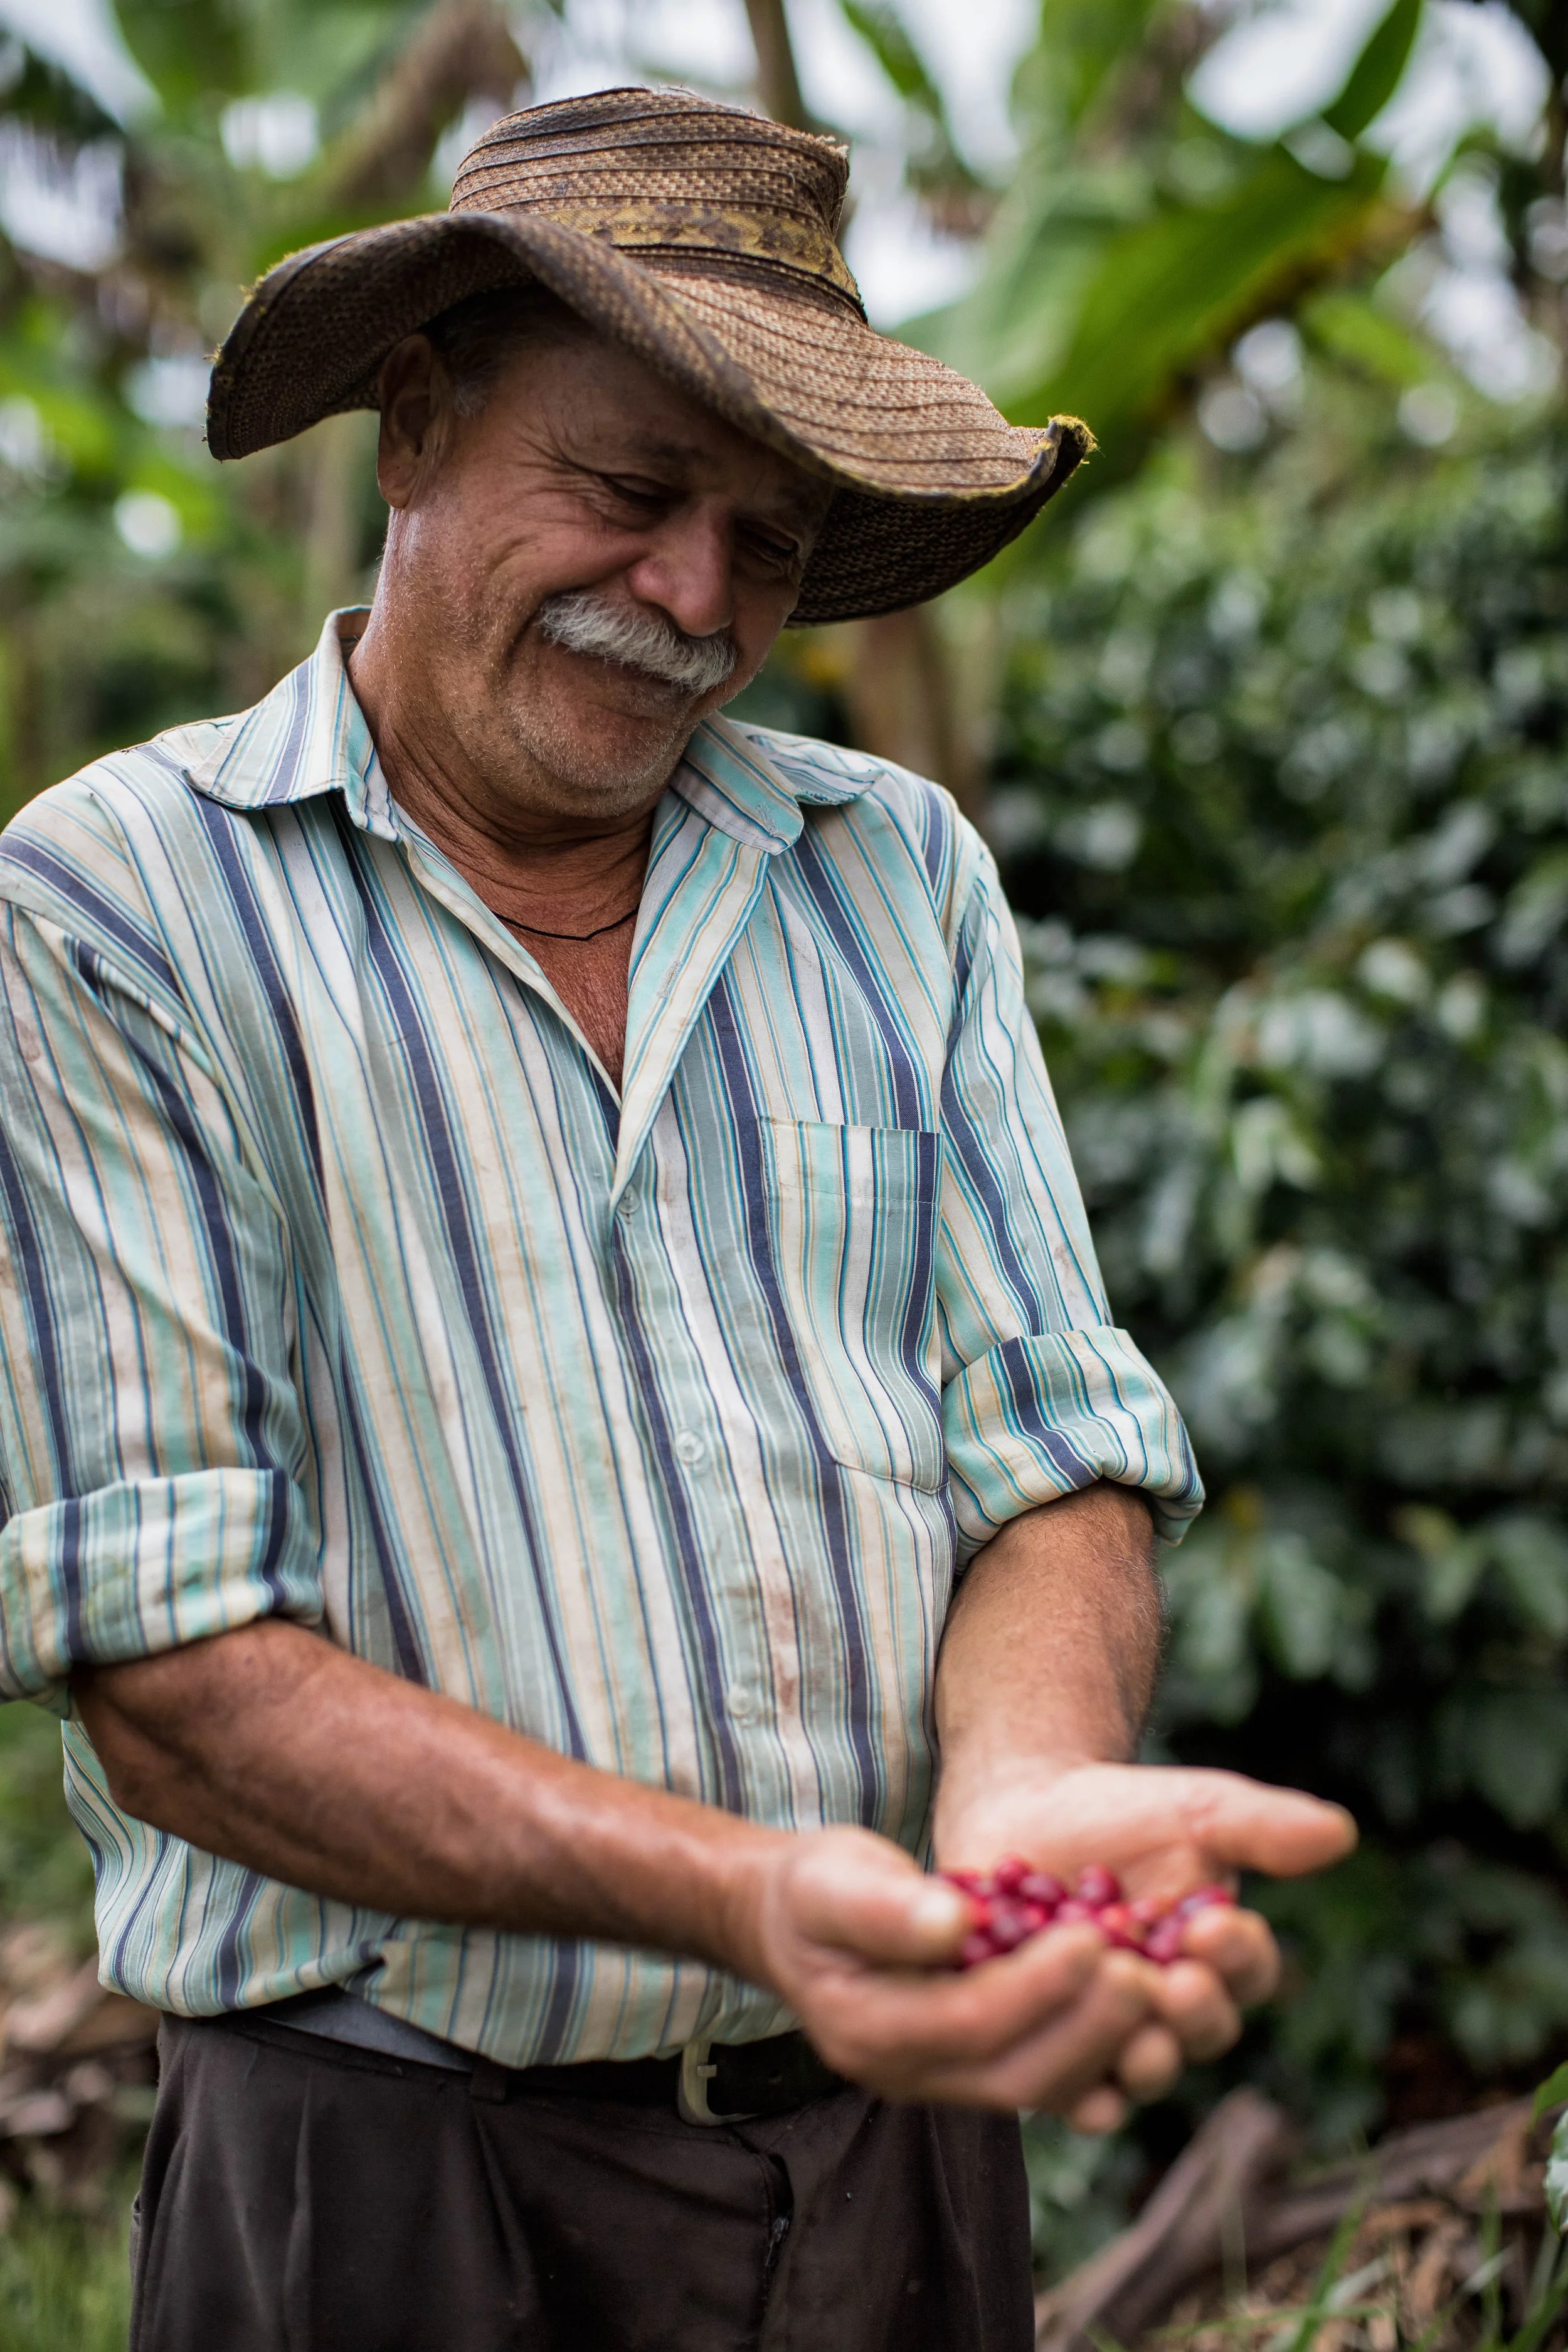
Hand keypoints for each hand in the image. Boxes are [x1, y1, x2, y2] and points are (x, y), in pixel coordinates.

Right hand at [731, 1824, 1157, 2111]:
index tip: (1090, 1937)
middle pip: (1016, 2074)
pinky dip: (1098, 2054)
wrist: (796, 1925)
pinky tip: (1141, 2015)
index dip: (1034, 1985)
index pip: (966, 2020)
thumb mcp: (833, 1877)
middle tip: (1148, 1974)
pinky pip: (1045, 2079)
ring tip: (1157, 1988)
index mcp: (867, 2027)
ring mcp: (944, 2083)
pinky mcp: (976, 2070)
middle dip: (1088, 2027)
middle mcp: (907, 2075)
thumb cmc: (813, 1891)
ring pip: (1040, 2088)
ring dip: (1105, 2046)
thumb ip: (886, 1904)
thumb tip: (953, 1923)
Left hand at [933, 1763, 1355, 2124]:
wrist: (1029, 1811)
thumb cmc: (1126, 1813)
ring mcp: (1108, 2037)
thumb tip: (1338, 1829)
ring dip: (1134, 2051)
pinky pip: (1062, 2090)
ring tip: (1116, 2011)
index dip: (1237, 1956)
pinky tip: (1069, 2090)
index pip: (1248, 1973)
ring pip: (1134, 2072)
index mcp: (1219, 1963)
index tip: (1214, 1925)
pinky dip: (1069, 2093)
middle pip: (1198, 2035)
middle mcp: (1171, 2016)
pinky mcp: (1045, 2046)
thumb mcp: (1194, 1810)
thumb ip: (1260, 1825)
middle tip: (1174, 1985)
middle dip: (1192, 2014)